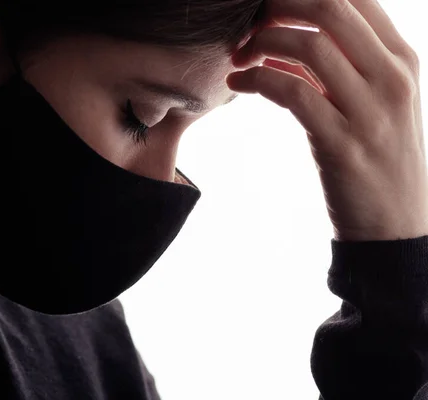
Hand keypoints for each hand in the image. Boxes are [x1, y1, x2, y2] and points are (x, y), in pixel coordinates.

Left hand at [227, 0, 426, 241]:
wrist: (392, 223)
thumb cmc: (375, 156)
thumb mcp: (373, 101)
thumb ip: (343, 63)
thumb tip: (288, 33)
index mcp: (401, 58)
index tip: (270, 7)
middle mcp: (392, 77)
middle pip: (329, 7)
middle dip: (278, 6)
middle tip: (250, 24)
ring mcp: (371, 111)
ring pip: (308, 47)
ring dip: (261, 44)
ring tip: (239, 56)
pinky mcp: (341, 144)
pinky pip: (292, 92)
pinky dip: (256, 79)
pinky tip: (237, 82)